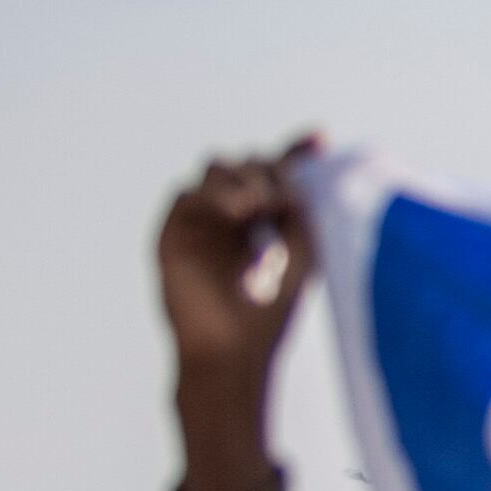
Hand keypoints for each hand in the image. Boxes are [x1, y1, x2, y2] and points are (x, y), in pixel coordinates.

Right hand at [157, 140, 320, 490]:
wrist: (234, 353)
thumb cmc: (271, 315)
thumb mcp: (303, 257)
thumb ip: (304, 214)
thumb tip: (308, 170)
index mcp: (263, 221)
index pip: (275, 174)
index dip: (294, 152)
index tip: (319, 137)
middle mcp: (230, 217)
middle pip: (246, 163)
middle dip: (269, 169)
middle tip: (283, 199)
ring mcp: (200, 223)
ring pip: (216, 169)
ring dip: (243, 177)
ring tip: (260, 205)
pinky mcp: (171, 234)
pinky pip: (186, 193)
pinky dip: (214, 194)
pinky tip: (239, 211)